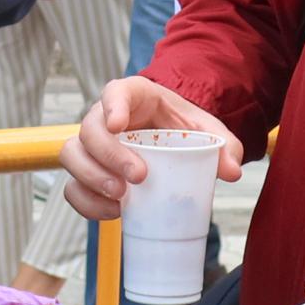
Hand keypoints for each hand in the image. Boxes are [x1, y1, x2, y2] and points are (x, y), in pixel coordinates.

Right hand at [61, 76, 240, 219]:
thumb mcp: (206, 130)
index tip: (118, 125)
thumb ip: (223, 146)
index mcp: (132, 96)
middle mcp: (104, 118)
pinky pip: (73, 187)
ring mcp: (92, 146)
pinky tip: (113, 212)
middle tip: (137, 177)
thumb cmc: (182, 127)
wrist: (170, 139)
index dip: (112, 106)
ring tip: (120, 198)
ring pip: (72, 156)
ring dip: (91, 178)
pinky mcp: (88, 172)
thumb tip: (232, 171)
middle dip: (108, 155)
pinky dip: (87, 202)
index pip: (114, 92)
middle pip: (89, 130)